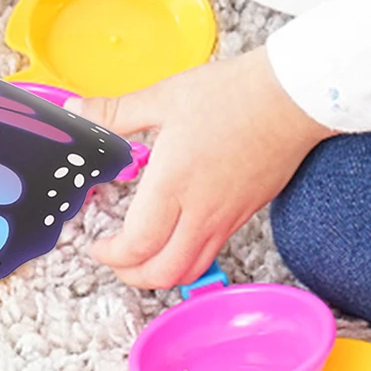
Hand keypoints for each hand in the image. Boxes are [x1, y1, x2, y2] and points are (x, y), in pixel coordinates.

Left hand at [71, 47, 337, 288]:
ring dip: (159, 273)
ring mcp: (227, 217)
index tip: (94, 244)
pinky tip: (174, 235)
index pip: (138, 245)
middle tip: (112, 257)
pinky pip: (212, 252)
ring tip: (138, 255)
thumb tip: (76, 112)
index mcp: (174, 185)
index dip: (110, 255)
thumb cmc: (231, 94)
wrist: (295, 97)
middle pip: (163, 273)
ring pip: (190, 269)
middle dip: (130, 275)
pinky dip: (186, 258)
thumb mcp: (162, 98)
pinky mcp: (246, 213)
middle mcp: (202, 212)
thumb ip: (115, 112)